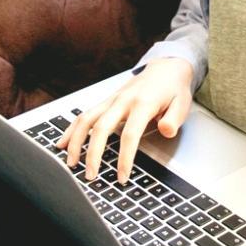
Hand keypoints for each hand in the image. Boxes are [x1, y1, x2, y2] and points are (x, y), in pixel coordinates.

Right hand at [56, 58, 193, 182]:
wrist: (166, 67)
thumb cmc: (174, 89)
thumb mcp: (182, 103)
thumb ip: (174, 119)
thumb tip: (166, 130)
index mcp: (142, 103)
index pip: (130, 135)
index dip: (125, 158)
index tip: (122, 177)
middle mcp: (123, 100)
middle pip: (101, 128)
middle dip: (93, 154)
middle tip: (90, 175)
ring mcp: (111, 100)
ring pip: (87, 119)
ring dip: (76, 142)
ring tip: (71, 163)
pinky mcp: (106, 101)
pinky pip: (84, 115)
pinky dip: (71, 129)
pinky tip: (63, 143)